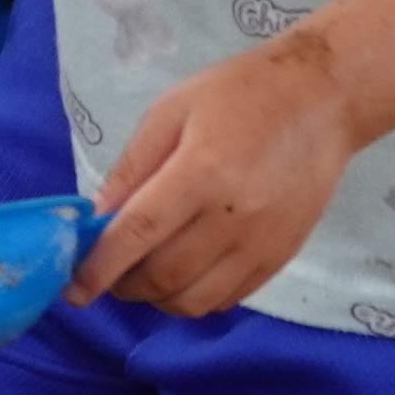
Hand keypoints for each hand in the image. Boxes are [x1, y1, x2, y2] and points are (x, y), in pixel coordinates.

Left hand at [78, 32, 357, 311]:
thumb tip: (94, 218)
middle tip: (108, 272)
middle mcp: (234, 217)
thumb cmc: (240, 94)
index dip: (98, 268)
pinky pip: (229, 298)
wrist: (322, 99)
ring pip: (195, 301)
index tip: (73, 289)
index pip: (136, 236)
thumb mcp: (170, 111)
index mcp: (200, 173)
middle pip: (162, 277)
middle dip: (123, 285)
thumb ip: (131, 168)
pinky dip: (196, 297)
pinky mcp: (282, 255)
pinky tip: (185, 273)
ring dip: (158, 298)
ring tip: (145, 274)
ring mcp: (262, 243)